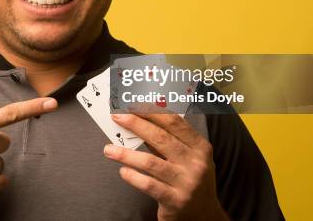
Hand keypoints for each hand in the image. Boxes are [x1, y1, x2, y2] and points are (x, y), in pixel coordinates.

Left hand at [104, 113, 228, 220]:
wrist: (203, 215)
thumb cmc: (190, 179)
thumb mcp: (188, 158)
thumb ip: (168, 141)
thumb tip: (139, 121)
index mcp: (200, 147)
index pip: (175, 123)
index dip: (152, 111)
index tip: (133, 103)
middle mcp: (195, 163)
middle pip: (161, 138)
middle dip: (135, 125)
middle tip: (117, 118)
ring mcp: (186, 183)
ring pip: (150, 162)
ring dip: (126, 154)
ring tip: (108, 149)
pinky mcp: (175, 200)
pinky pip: (148, 185)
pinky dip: (132, 176)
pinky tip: (122, 171)